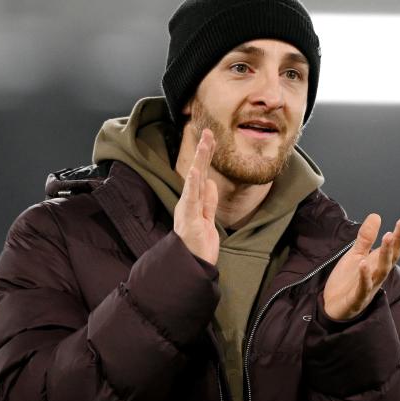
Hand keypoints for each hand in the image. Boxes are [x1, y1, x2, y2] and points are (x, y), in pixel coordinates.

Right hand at [175, 129, 219, 264]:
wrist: (190, 269)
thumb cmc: (198, 246)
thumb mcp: (207, 220)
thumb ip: (209, 202)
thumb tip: (211, 183)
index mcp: (193, 202)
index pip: (202, 175)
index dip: (206, 156)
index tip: (210, 138)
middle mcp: (188, 203)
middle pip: (198, 172)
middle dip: (204, 152)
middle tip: (208, 131)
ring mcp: (188, 211)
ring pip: (195, 181)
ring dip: (200, 161)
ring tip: (204, 143)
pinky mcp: (190, 221)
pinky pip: (192, 200)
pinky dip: (192, 185)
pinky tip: (194, 171)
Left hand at [322, 213, 399, 320]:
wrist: (333, 306)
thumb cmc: (348, 281)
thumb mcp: (356, 254)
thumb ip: (366, 237)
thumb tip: (377, 215)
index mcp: (379, 263)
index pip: (396, 246)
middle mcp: (378, 274)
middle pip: (392, 255)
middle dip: (399, 239)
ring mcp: (369, 286)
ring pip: (382, 269)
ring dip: (386, 253)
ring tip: (389, 236)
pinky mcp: (357, 298)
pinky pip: (363, 286)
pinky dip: (364, 276)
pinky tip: (364, 263)